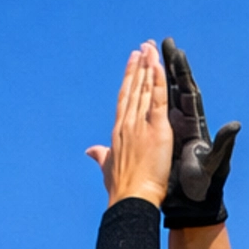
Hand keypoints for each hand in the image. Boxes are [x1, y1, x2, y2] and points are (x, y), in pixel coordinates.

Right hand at [86, 42, 171, 207]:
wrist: (131, 200)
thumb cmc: (121, 190)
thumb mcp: (107, 170)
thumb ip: (100, 156)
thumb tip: (90, 151)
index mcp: (118, 132)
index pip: (124, 99)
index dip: (128, 79)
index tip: (132, 63)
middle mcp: (127, 123)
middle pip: (133, 88)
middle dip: (138, 67)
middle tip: (142, 47)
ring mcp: (139, 124)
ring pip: (144, 89)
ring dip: (148, 66)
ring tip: (150, 49)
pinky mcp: (155, 128)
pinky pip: (157, 98)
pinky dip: (158, 80)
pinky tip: (158, 64)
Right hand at [162, 38, 239, 226]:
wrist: (191, 207)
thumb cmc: (205, 189)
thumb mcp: (216, 165)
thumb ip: (224, 144)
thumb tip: (235, 125)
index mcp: (195, 126)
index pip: (188, 92)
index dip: (182, 72)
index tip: (176, 52)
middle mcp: (184, 124)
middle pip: (176, 89)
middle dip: (170, 66)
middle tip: (164, 43)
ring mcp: (173, 131)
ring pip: (164, 98)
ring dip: (158, 77)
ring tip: (151, 55)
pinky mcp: (162, 141)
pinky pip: (153, 115)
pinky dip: (148, 100)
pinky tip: (140, 87)